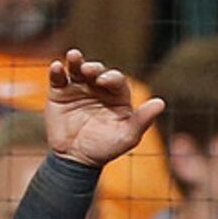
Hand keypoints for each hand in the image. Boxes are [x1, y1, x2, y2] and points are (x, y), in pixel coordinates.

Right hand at [42, 50, 163, 169]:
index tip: (103, 82)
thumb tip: (161, 103)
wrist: (76, 161)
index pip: (116, 79)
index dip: (111, 78)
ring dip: (75, 61)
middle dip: (93, 68)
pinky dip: (56, 72)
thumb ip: (143, 120)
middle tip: (88, 70)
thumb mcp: (127, 137)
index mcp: (116, 95)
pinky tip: (56, 67)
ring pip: (77, 69)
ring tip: (72, 56)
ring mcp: (78, 88)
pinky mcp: (60, 93)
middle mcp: (97, 87)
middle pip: (97, 71)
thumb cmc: (105, 149)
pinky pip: (58, 79)